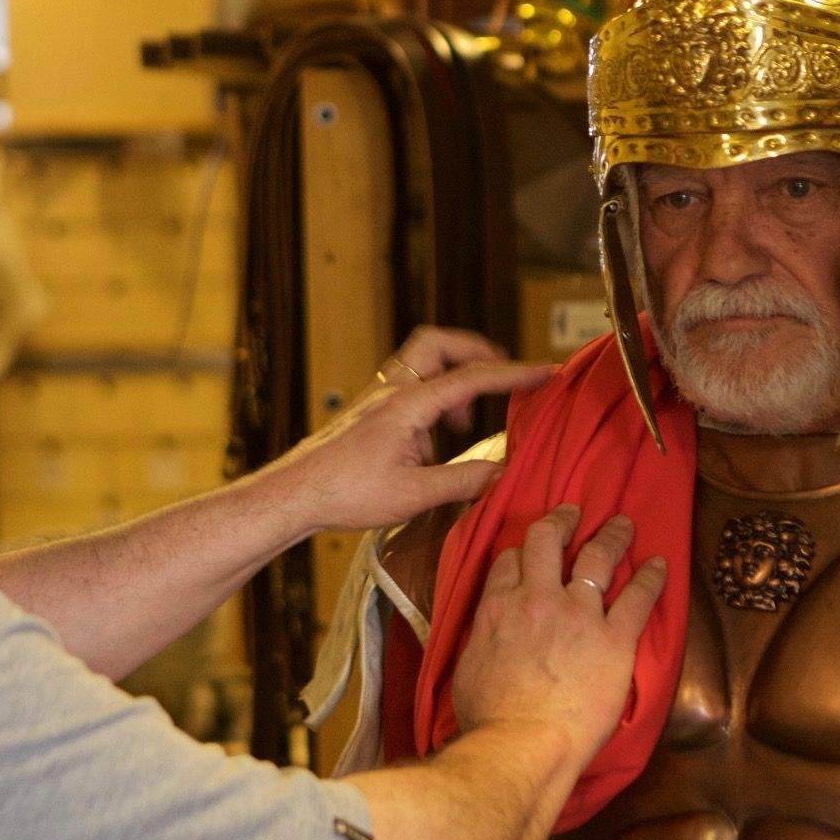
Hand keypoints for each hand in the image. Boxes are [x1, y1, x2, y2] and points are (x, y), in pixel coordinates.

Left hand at [256, 326, 553, 535]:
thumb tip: (503, 472)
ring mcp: (377, 397)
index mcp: (408, 403)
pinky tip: (431, 446)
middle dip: (475, 352)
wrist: (294, 494)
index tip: (545, 372)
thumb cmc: (344, 493)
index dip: (514, 374)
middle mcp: (392, 390)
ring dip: (452, 384)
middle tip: (500, 378)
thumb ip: (463, 480)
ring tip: (463, 427)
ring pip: (423, 364)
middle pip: (439, 343)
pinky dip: (431, 403)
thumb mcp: (413, 496)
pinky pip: (408, 388)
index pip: (471, 377)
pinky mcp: (368, 411)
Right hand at [451, 505, 667, 768]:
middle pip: (548, 542)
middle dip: (561, 521)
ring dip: (611, 536)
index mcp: (498, 607)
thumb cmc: (487, 718)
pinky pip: (637, 598)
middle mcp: (537, 599)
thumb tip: (490, 638)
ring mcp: (578, 615)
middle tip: (573, 512)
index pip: (510, 560)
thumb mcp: (468, 667)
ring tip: (622, 524)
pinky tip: (660, 564)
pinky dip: (650, 578)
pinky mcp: (614, 638)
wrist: (520, 743)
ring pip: (596, 557)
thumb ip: (483, 640)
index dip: (522, 552)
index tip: (531, 552)